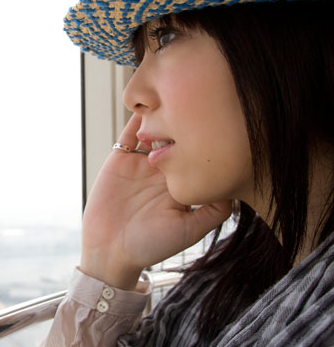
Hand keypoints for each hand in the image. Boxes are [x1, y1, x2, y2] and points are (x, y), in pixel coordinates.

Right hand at [81, 114, 230, 289]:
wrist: (110, 250)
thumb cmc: (150, 246)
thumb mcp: (189, 231)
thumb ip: (213, 212)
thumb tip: (236, 189)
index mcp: (180, 183)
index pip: (196, 153)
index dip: (206, 138)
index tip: (219, 121)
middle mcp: (162, 170)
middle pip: (177, 136)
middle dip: (186, 120)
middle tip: (199, 100)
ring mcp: (140, 163)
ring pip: (154, 130)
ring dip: (162, 114)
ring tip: (174, 95)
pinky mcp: (119, 160)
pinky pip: (129, 134)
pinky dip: (136, 119)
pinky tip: (146, 106)